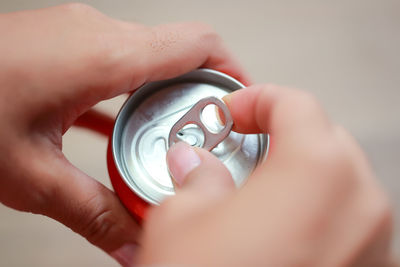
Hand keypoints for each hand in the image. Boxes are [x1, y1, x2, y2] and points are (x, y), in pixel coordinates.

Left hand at [0, 3, 247, 264]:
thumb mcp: (31, 174)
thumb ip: (92, 211)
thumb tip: (131, 244)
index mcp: (102, 55)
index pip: (196, 44)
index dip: (231, 69)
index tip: (245, 100)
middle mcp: (97, 34)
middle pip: (177, 52)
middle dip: (199, 93)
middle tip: (203, 135)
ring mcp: (80, 35)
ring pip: (147, 59)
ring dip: (162, 96)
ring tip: (163, 137)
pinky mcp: (65, 44)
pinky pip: (117, 64)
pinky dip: (132, 93)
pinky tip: (123, 128)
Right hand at [139, 85, 392, 265]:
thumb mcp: (179, 220)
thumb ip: (192, 178)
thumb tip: (193, 165)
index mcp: (316, 171)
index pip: (294, 103)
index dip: (256, 100)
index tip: (233, 112)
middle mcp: (360, 205)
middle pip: (323, 137)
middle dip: (280, 134)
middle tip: (243, 146)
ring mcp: (376, 246)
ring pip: (341, 182)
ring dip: (299, 175)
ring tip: (257, 193)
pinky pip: (348, 224)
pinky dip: (316, 214)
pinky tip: (278, 235)